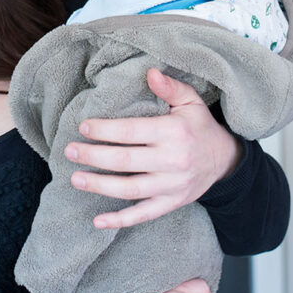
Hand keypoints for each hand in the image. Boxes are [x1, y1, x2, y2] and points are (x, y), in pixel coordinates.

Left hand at [65, 68, 241, 228]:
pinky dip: (120, 220)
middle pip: (125, 161)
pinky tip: (98, 221)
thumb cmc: (199, 127)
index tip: (83, 127)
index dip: (105, 130)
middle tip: (69, 151)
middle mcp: (173, 161)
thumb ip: (170, 87)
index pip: (132, 131)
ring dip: (99, 186)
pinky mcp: (170, 204)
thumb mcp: (191, 101)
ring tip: (76, 179)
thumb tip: (150, 72)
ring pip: (130, 189)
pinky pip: (143, 215)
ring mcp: (171, 186)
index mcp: (174, 133)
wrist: (224, 160)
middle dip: (94, 156)